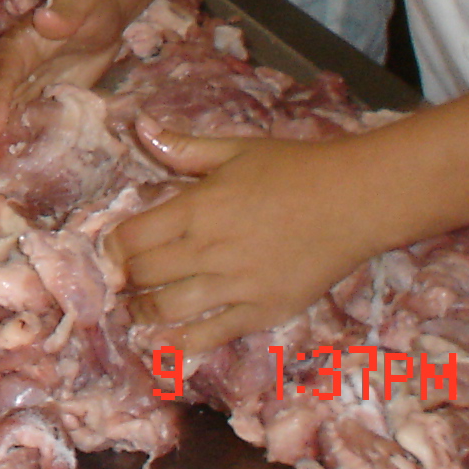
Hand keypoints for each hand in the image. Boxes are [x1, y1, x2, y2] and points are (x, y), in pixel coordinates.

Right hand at [0, 0, 126, 171]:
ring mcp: (20, 88)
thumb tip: (44, 17)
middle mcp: (10, 69)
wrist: (100, 18)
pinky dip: (11, 146)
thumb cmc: (91, 5)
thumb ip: (67, 9)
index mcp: (17, 45)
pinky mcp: (34, 102)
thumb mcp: (84, 2)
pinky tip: (11, 171)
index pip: (1, 76)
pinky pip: (18, 126)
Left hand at [107, 126, 394, 351]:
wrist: (355, 201)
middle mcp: (210, 249)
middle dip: (126, 279)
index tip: (113, 248)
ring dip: (143, 313)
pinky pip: (212, 335)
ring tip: (136, 311)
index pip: (132, 237)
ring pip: (169, 309)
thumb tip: (140, 125)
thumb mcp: (235, 150)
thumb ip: (183, 147)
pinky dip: (182, 343)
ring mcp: (236, 286)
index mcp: (197, 207)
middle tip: (122, 280)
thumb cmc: (294, 169)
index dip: (114, 246)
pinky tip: (166, 343)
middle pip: (144, 275)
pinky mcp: (263, 312)